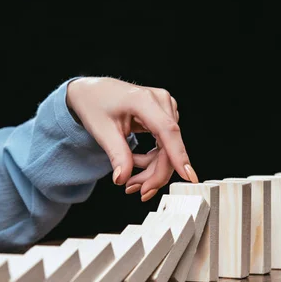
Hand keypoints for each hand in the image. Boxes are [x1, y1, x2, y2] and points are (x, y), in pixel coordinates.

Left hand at [66, 77, 198, 200]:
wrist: (92, 91)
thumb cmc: (95, 103)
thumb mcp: (102, 130)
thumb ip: (117, 154)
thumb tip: (123, 178)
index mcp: (144, 100)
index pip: (168, 131)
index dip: (178, 155)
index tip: (188, 176)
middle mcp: (161, 102)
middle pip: (169, 146)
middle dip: (155, 173)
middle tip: (136, 190)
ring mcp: (165, 108)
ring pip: (168, 149)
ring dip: (152, 169)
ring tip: (131, 180)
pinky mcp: (164, 116)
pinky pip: (165, 145)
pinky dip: (152, 159)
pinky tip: (136, 163)